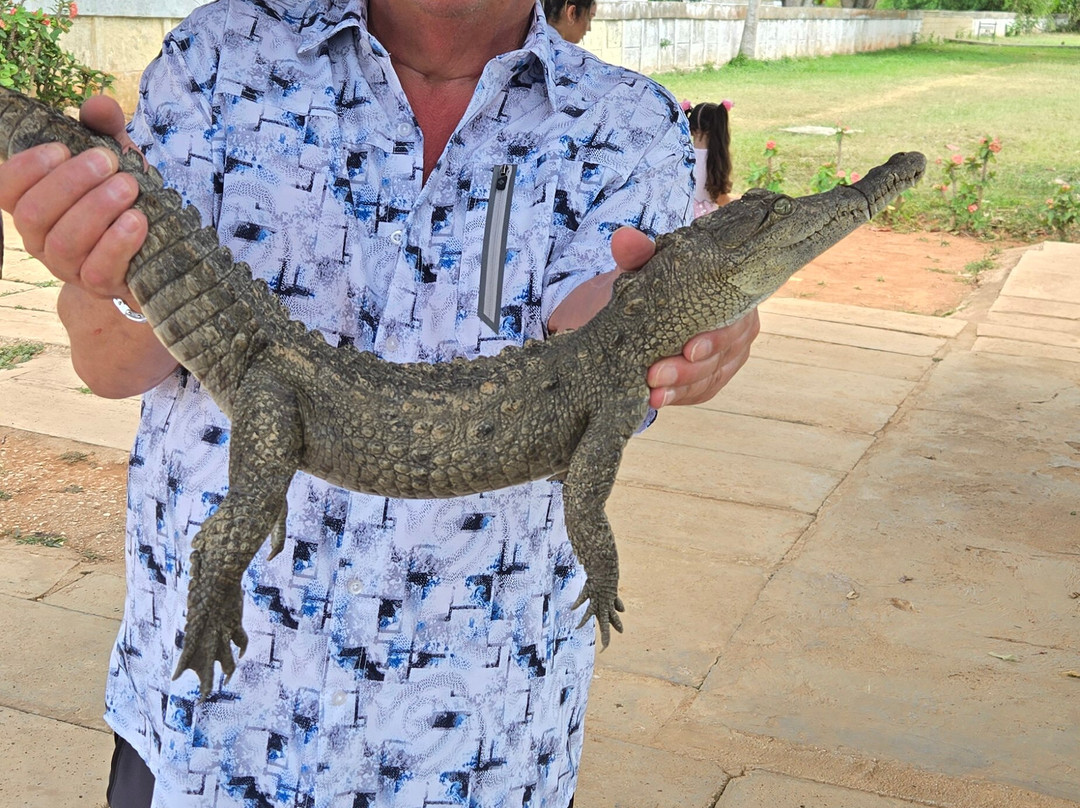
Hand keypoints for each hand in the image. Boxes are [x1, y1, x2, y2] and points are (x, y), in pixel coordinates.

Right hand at [0, 94, 147, 304]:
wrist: (153, 252)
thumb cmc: (122, 199)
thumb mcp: (115, 160)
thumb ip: (104, 131)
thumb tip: (99, 103)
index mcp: (32, 204)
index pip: (4, 189)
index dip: (25, 168)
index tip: (61, 147)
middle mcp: (39, 238)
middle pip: (33, 213)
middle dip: (71, 182)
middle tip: (108, 160)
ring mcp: (67, 266)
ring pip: (65, 241)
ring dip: (97, 209)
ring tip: (128, 186)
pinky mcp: (98, 285)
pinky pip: (98, 269)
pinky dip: (118, 242)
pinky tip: (138, 220)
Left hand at [608, 227, 758, 407]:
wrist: (639, 311)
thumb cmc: (653, 284)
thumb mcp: (643, 268)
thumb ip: (637, 255)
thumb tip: (624, 239)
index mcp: (733, 294)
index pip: (737, 319)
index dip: (716, 338)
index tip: (689, 349)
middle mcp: (739, 326)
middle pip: (725, 353)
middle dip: (690, 368)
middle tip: (656, 374)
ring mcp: (727, 355)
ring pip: (711, 376)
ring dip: (681, 386)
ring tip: (652, 392)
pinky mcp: (711, 377)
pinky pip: (701, 391)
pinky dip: (678, 396)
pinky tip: (656, 400)